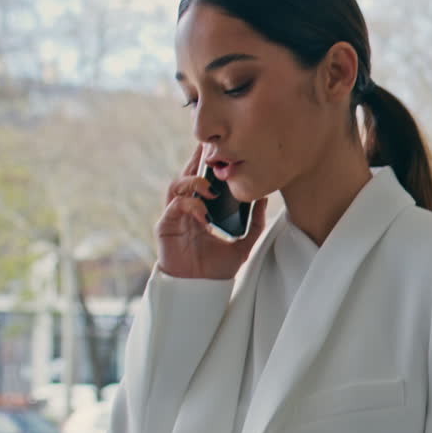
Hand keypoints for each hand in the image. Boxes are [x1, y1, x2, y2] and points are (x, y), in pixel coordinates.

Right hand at [155, 145, 267, 279]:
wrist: (202, 288)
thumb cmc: (217, 266)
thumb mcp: (244, 241)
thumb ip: (255, 221)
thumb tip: (265, 198)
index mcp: (202, 206)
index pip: (203, 176)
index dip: (208, 160)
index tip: (220, 144)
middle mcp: (186, 207)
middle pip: (188, 173)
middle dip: (197, 159)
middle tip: (209, 146)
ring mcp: (174, 215)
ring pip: (177, 185)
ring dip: (193, 182)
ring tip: (211, 188)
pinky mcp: (166, 227)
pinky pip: (175, 207)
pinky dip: (190, 205)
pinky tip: (203, 213)